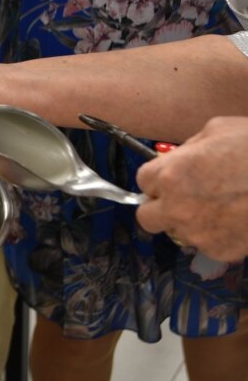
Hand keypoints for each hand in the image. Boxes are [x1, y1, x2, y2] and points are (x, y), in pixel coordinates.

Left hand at [136, 116, 247, 261]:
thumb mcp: (218, 129)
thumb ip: (189, 148)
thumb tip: (180, 158)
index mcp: (170, 175)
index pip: (143, 181)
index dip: (158, 177)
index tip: (172, 175)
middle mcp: (176, 207)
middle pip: (147, 217)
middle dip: (160, 207)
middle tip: (183, 198)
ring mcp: (198, 233)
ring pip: (178, 232)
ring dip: (190, 222)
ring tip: (221, 207)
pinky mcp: (221, 251)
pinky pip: (207, 245)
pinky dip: (217, 235)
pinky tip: (237, 220)